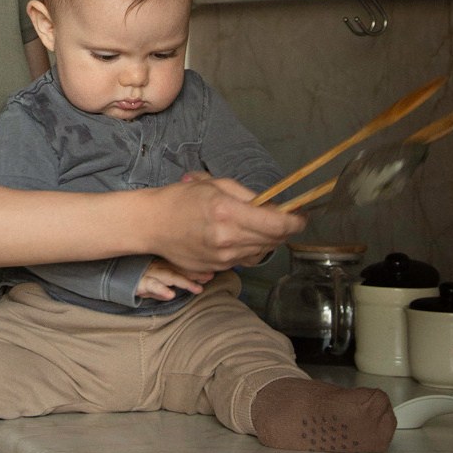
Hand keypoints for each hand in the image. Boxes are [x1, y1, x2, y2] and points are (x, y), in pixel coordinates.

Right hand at [134, 258, 213, 301]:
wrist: (110, 276)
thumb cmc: (131, 278)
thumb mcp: (149, 283)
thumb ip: (160, 289)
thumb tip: (171, 294)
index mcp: (160, 265)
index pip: (181, 266)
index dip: (196, 270)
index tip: (212, 272)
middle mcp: (157, 267)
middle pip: (179, 269)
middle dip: (195, 274)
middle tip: (210, 277)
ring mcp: (149, 273)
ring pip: (169, 276)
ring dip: (184, 282)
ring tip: (198, 289)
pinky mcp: (139, 282)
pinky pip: (152, 285)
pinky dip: (161, 290)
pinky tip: (170, 294)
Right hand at [145, 175, 303, 273]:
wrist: (151, 224)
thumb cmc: (180, 199)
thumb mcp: (215, 184)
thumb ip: (247, 195)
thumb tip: (272, 206)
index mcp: (228, 213)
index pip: (277, 223)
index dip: (296, 221)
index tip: (301, 215)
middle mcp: (228, 239)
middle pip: (274, 239)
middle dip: (284, 228)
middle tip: (284, 216)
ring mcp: (223, 257)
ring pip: (262, 251)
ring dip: (268, 239)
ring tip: (259, 225)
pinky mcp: (218, 268)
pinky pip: (246, 259)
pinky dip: (252, 248)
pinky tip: (242, 237)